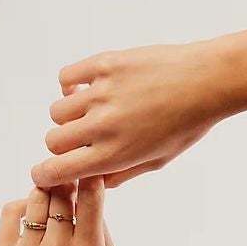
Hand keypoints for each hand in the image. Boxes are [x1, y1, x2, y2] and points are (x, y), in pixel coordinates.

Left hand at [0, 180, 116, 245]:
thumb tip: (88, 190)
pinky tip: (30, 214)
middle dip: (65, 186)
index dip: (89, 179)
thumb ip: (102, 231)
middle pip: (60, 195)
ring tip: (49, 202)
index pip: (90, 199)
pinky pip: (11, 211)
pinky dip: (21, 206)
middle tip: (66, 186)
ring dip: (43, 195)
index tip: (88, 174)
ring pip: (35, 200)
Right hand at [32, 41, 226, 190]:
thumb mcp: (158, 161)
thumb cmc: (186, 125)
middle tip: (80, 141)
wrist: (204, 82)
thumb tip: (94, 180)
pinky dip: (71, 86)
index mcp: (116, 155)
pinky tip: (88, 89)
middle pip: (53, 140)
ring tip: (90, 113)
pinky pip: (66, 77)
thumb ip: (122, 173)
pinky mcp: (102, 65)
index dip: (44, 175)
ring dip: (68, 116)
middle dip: (61, 145)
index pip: (59, 169)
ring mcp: (100, 94)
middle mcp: (103, 126)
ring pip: (58, 110)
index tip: (43, 174)